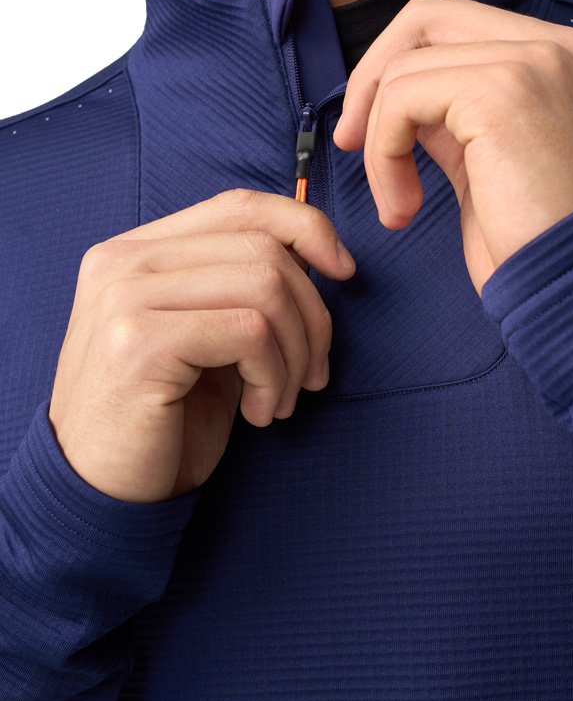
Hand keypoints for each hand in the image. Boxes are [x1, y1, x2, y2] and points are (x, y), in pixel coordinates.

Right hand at [48, 189, 355, 502]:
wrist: (101, 494)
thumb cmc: (165, 417)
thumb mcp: (208, 338)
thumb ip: (241, 288)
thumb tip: (322, 256)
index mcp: (137, 251)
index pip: (239, 206)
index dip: (305, 227)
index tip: (344, 272)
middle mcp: (124, 261)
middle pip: (264, 247)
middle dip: (313, 315)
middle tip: (313, 374)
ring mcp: (126, 297)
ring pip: (266, 286)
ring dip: (296, 353)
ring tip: (281, 399)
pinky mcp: (141, 341)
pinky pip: (251, 332)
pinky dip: (275, 376)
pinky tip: (259, 413)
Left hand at [333, 0, 572, 297]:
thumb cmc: (539, 238)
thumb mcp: (490, 159)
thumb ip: (454, 115)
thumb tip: (396, 96)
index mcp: (555, 56)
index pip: (450, 22)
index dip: (394, 66)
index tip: (365, 130)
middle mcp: (551, 45)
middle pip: (424, 18)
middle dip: (370, 81)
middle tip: (349, 142)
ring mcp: (530, 61)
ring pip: (403, 69)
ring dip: (378, 146)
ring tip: (399, 206)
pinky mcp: (501, 91)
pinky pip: (400, 100)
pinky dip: (383, 157)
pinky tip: (404, 209)